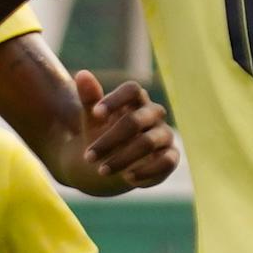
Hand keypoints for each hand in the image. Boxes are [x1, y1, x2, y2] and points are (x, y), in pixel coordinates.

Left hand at [76, 72, 176, 187]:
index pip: (132, 90)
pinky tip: (127, 178)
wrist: (112, 161)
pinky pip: (166, 161)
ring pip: (148, 143)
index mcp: (136, 99)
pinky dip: (147, 171)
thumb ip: (89, 98)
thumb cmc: (102, 133)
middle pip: (136, 121)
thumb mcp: (92, 118)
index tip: (95, 114)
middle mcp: (154, 114)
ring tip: (101, 171)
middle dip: (110, 140)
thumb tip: (81, 74)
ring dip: (123, 158)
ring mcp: (164, 135)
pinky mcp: (171, 156)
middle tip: (87, 157)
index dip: (115, 100)